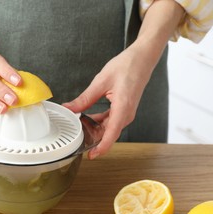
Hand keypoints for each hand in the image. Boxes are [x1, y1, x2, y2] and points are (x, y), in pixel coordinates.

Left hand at [63, 43, 152, 158]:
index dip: (102, 147)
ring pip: (108, 128)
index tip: (91, 155)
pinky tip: (88, 118)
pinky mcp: (124, 110)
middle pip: (108, 134)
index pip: (112, 134)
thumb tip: (70, 108)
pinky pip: (111, 121)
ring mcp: (126, 113)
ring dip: (94, 129)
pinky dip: (99, 122)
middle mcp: (126, 113)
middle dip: (92, 138)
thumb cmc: (127, 66)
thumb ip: (85, 98)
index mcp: (123, 108)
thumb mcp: (100, 82)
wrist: (142, 59)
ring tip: (79, 126)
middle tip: (76, 137)